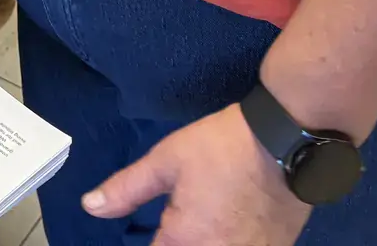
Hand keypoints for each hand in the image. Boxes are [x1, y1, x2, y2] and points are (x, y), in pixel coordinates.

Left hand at [81, 105, 310, 245]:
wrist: (287, 140)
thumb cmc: (221, 147)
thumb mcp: (167, 161)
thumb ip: (127, 189)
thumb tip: (89, 207)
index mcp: (185, 241)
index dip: (150, 244)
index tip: (156, 233)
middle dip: (176, 243)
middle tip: (178, 224)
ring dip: (205, 242)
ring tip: (206, 219)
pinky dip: (231, 242)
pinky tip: (228, 226)